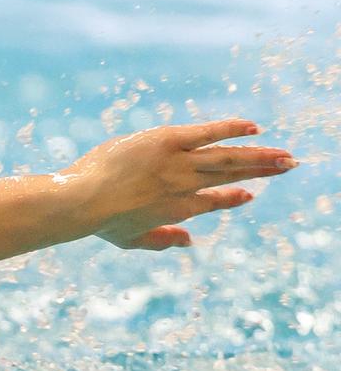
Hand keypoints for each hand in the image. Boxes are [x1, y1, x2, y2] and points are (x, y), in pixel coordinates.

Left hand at [68, 118, 295, 250]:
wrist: (81, 200)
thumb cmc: (98, 221)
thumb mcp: (130, 239)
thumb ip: (162, 241)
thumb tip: (190, 242)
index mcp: (178, 209)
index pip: (213, 202)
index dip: (232, 198)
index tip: (248, 195)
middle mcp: (185, 187)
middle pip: (231, 177)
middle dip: (262, 172)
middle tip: (289, 166)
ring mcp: (178, 163)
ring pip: (228, 158)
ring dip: (260, 156)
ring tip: (285, 155)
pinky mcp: (167, 141)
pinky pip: (207, 133)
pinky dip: (230, 129)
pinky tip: (253, 127)